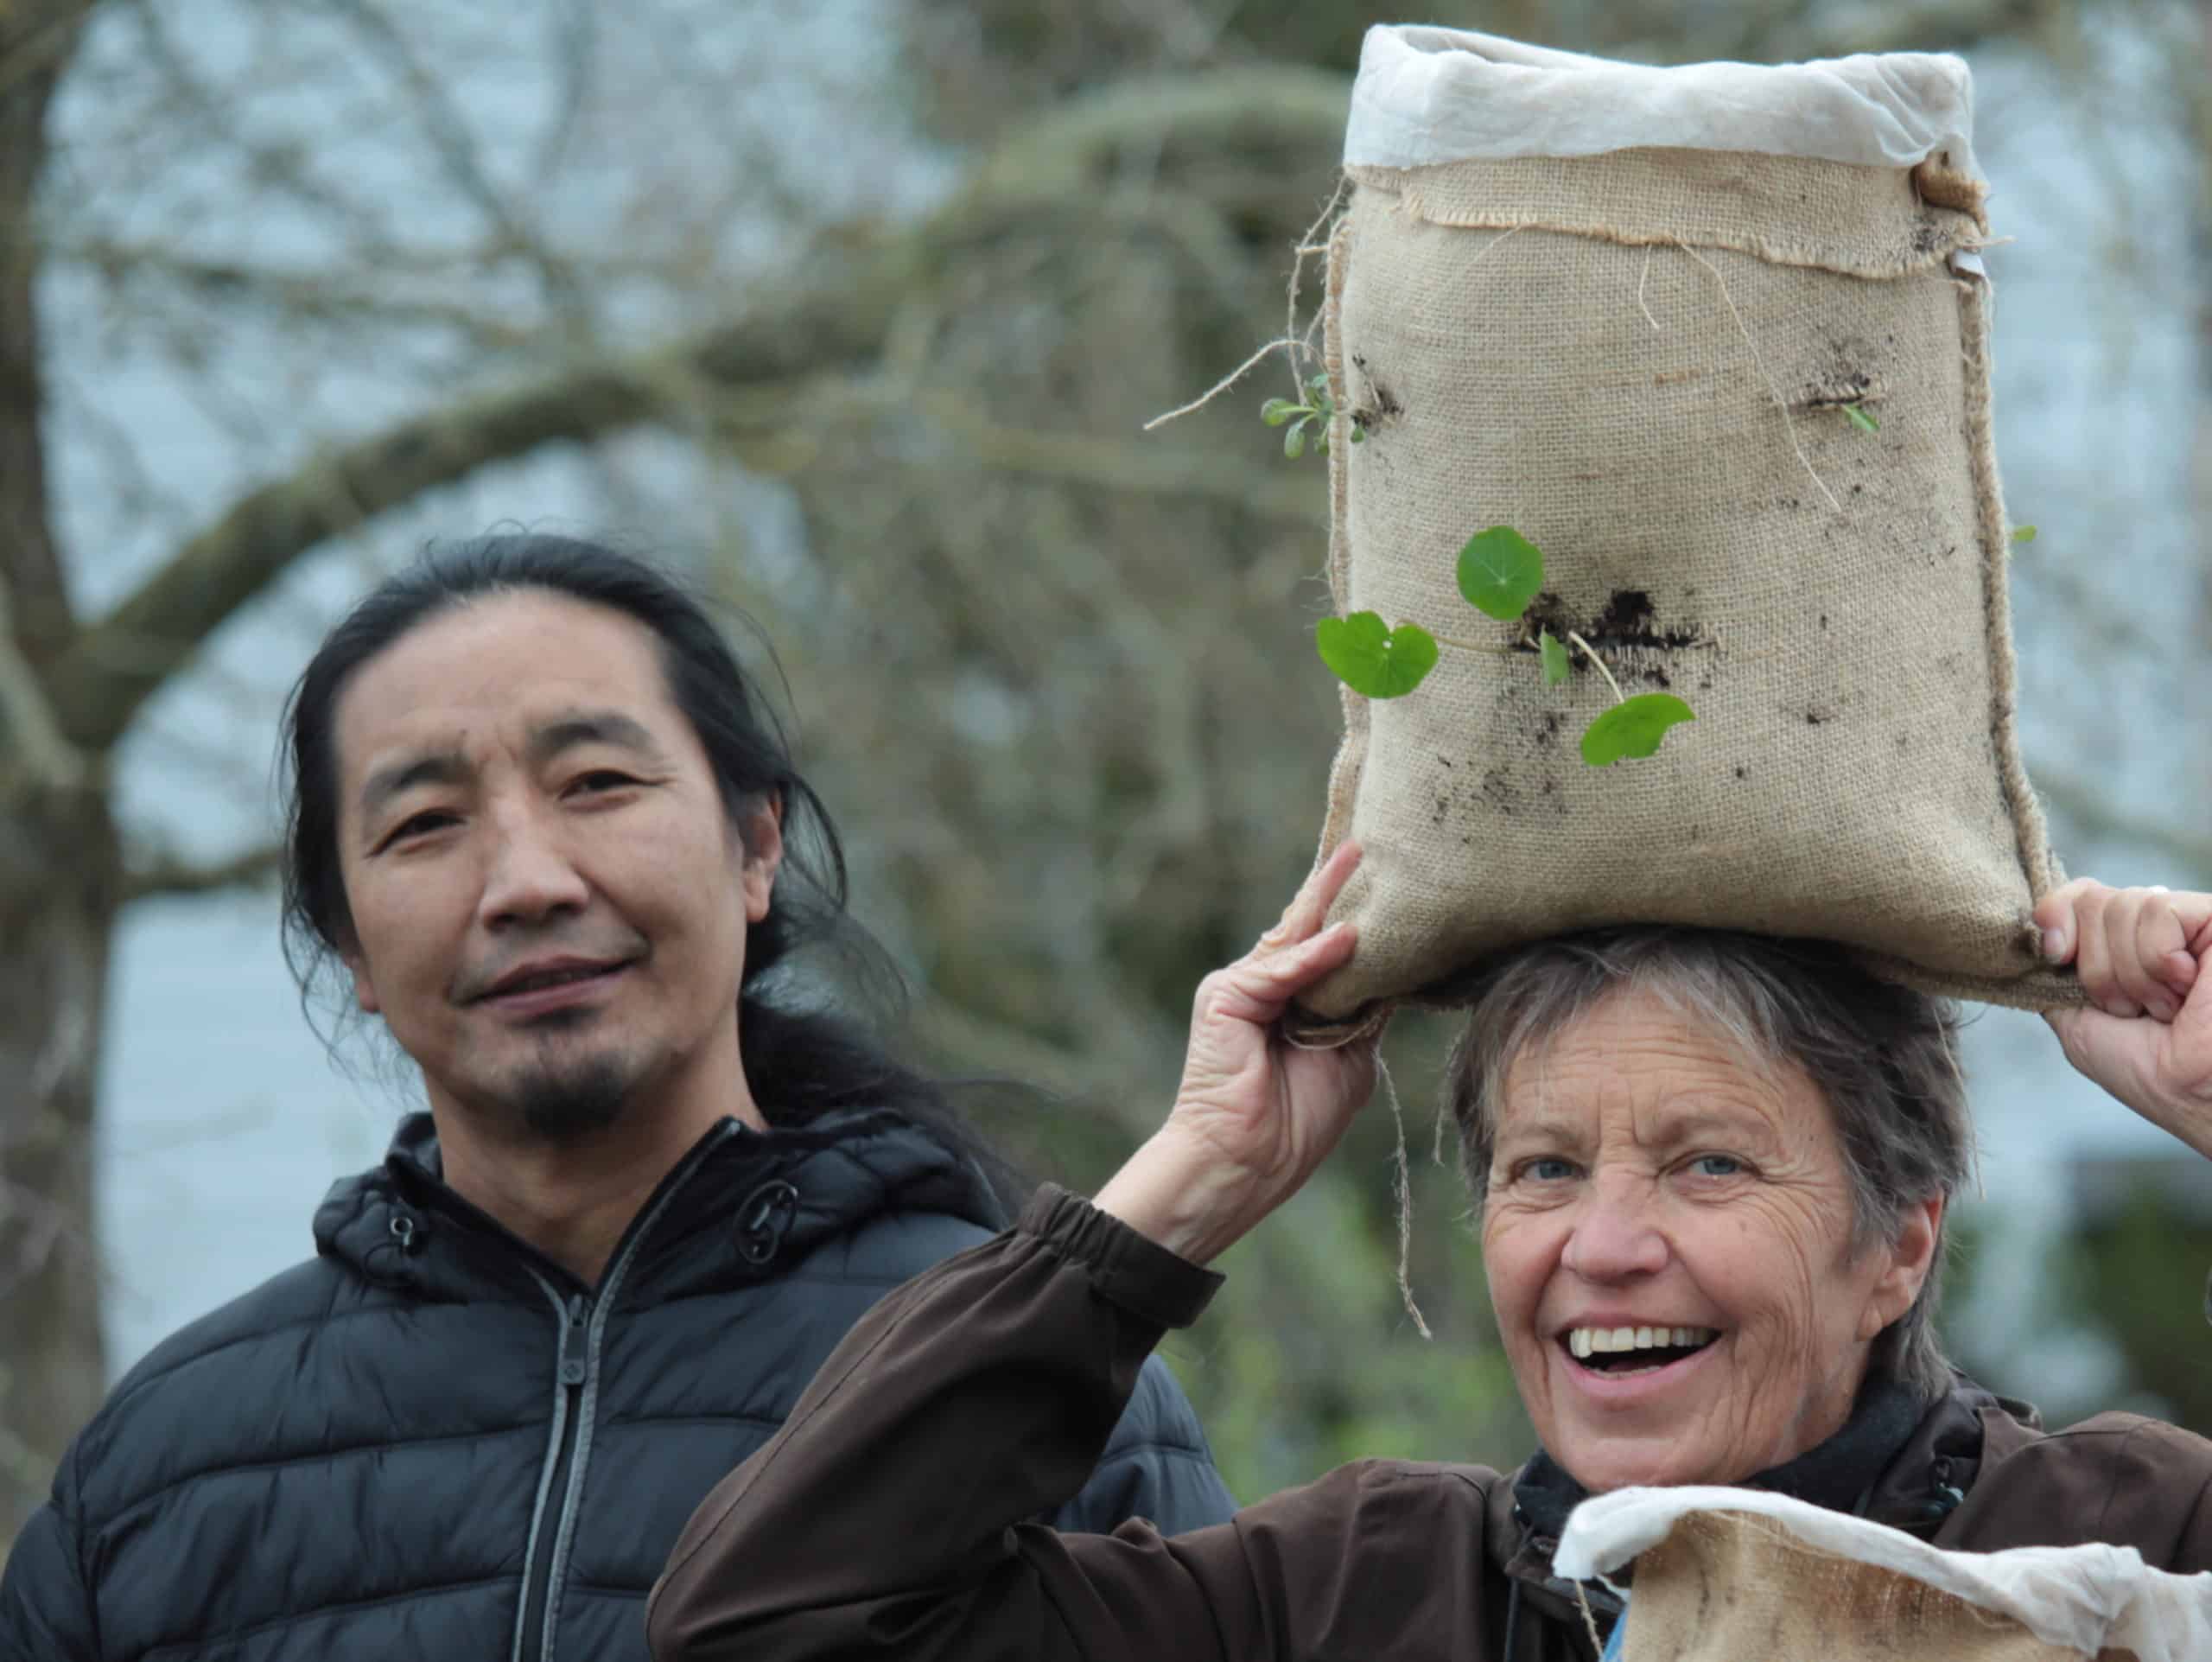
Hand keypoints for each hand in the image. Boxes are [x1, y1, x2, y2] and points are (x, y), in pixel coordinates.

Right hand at [1094, 841, 1376, 1264]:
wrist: (1246, 1163)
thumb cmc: (1295, 1123)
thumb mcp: (1349, 1059)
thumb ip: (1362, 1014)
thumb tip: (1391, 974)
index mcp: (1293, 999)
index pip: (1325, 943)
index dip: (1352, 911)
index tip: (1384, 874)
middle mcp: (1264, 984)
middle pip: (1308, 926)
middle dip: (1337, 885)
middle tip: (1369, 840)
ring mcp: (1241, 987)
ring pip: (1294, 936)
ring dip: (1328, 899)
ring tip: (1360, 858)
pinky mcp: (1226, 998)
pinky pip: (1279, 970)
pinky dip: (1314, 956)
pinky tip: (1347, 936)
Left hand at [2038, 880, 2211, 1159]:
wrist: (2194, 1093)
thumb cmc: (2147, 1070)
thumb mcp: (2076, 1020)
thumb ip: (2052, 975)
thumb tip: (2038, 935)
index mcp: (2124, 944)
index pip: (2078, 893)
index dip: (2056, 916)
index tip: (2056, 956)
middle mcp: (2157, 927)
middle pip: (2093, 899)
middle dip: (2097, 966)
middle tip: (2131, 1008)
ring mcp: (2188, 921)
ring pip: (2124, 904)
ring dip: (2131, 974)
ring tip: (2164, 1007)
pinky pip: (2159, 910)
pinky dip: (2159, 960)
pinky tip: (2186, 987)